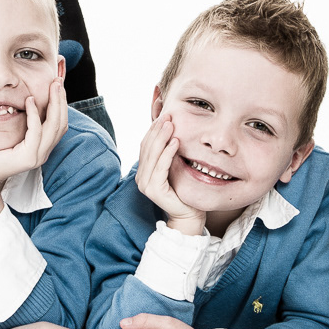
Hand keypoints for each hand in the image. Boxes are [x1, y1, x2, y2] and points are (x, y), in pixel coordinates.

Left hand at [0, 78, 66, 255]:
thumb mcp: (10, 133)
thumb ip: (21, 122)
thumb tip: (24, 99)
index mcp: (42, 147)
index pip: (59, 122)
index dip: (61, 103)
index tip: (58, 83)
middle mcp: (43, 152)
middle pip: (61, 123)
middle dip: (61, 100)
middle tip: (58, 80)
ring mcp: (38, 156)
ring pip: (54, 126)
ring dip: (54, 103)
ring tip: (52, 85)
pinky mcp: (28, 157)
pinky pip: (36, 132)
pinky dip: (35, 114)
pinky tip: (29, 100)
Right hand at [135, 115, 204, 235]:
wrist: (188, 214)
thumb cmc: (183, 190)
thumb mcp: (173, 167)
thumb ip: (168, 153)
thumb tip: (170, 130)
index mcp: (143, 171)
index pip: (146, 145)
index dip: (153, 129)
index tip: (164, 115)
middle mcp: (140, 177)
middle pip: (147, 147)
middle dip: (157, 130)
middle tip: (168, 115)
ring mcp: (145, 184)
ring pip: (153, 155)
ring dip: (162, 138)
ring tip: (171, 124)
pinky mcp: (154, 190)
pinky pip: (161, 167)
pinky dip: (168, 153)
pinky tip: (176, 142)